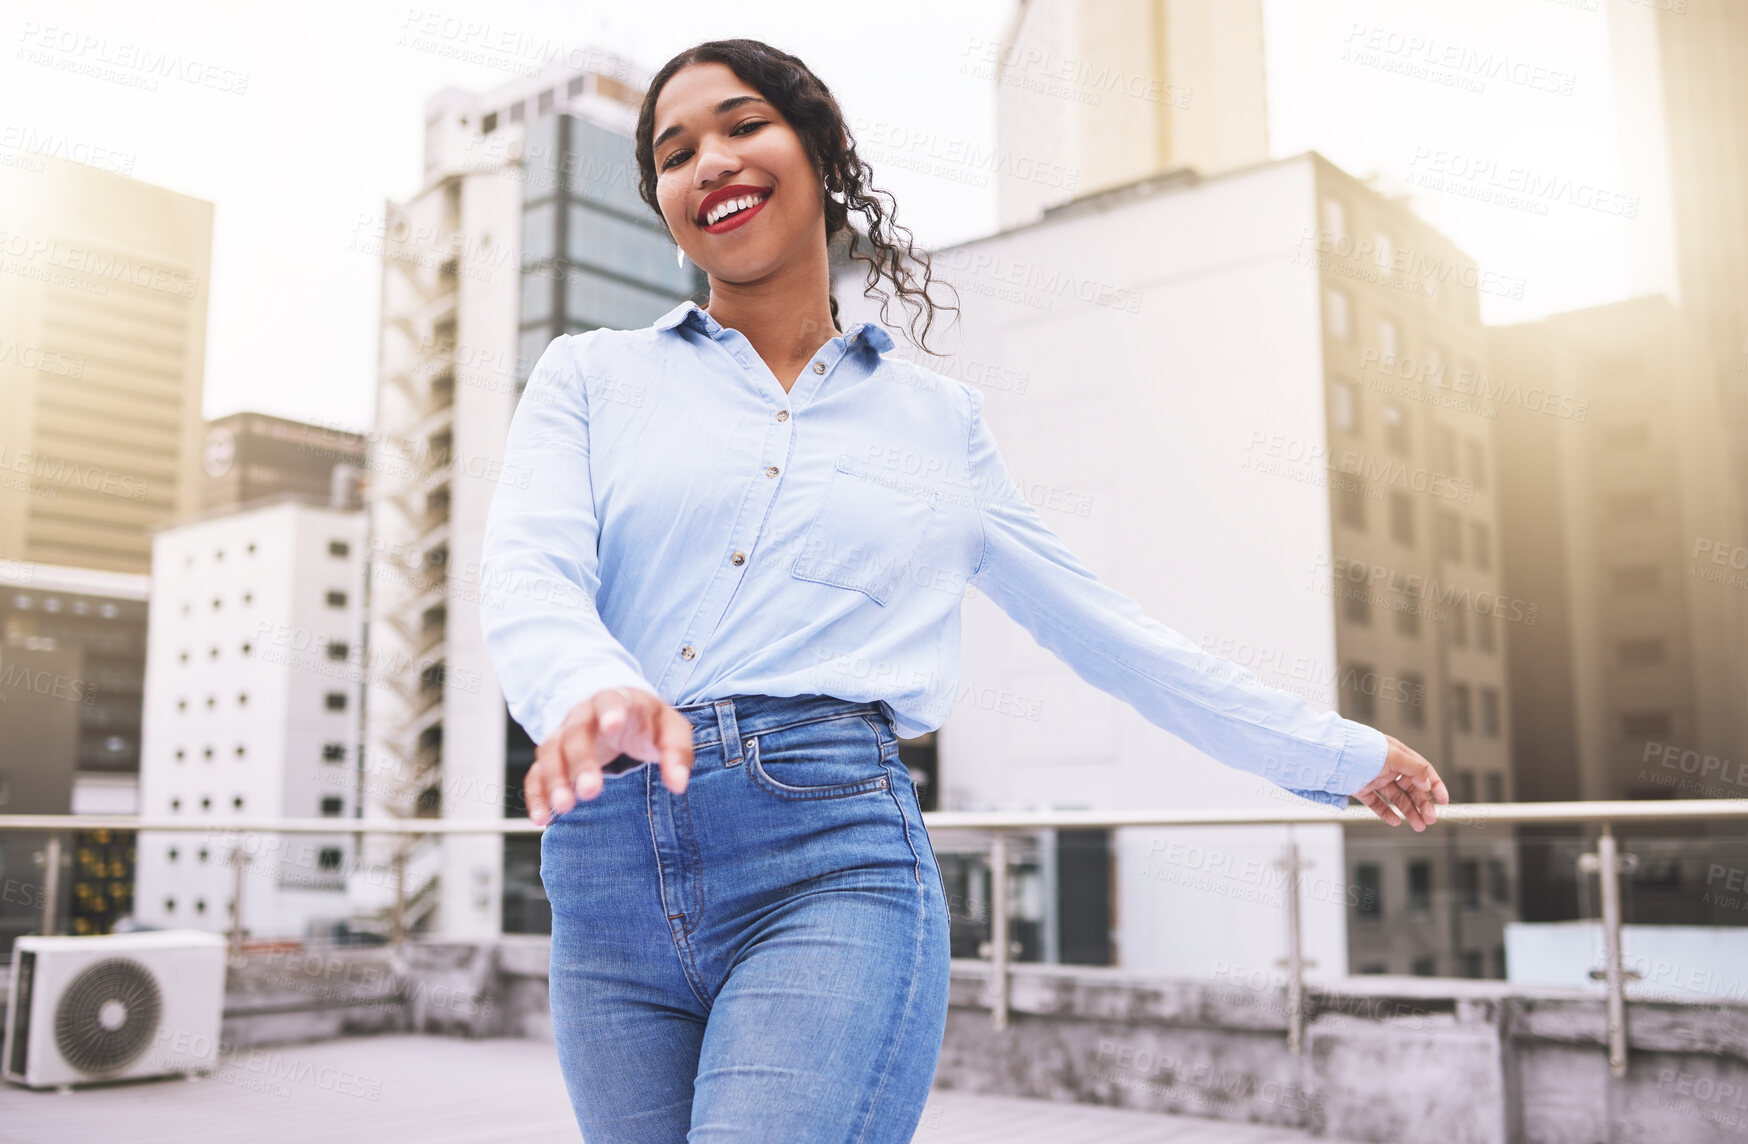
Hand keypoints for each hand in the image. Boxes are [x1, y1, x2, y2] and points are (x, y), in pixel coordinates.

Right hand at [525, 687, 694, 824]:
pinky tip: (541, 818)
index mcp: (616, 700)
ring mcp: (563, 735)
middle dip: (581, 761)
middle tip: (591, 790)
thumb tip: (678, 784)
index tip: (612, 726)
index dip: (609, 712)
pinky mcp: (554, 758)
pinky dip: (536, 795)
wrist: (619, 714)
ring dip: (554, 780)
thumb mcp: (671, 729)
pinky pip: (536, 774)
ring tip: (564, 807)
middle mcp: (583, 715)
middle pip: (575, 733)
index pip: (609, 701)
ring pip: (550, 752)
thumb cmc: (647, 722)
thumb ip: (677, 752)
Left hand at [1352, 735, 1448, 830]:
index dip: (1435, 786)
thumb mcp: (1391, 755)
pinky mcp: (1361, 788)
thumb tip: (1427, 783)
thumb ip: (1413, 768)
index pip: (1422, 770)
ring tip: (1418, 826)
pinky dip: (1387, 813)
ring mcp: (1374, 777)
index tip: (1443, 801)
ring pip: (1397, 797)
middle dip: (1423, 804)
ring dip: (1409, 812)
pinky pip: (1377, 803)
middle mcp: (1387, 766)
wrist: (1329, 754)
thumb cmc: (1358, 748)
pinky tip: (1396, 821)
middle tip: (1430, 819)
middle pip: (1411, 787)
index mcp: (1397, 754)